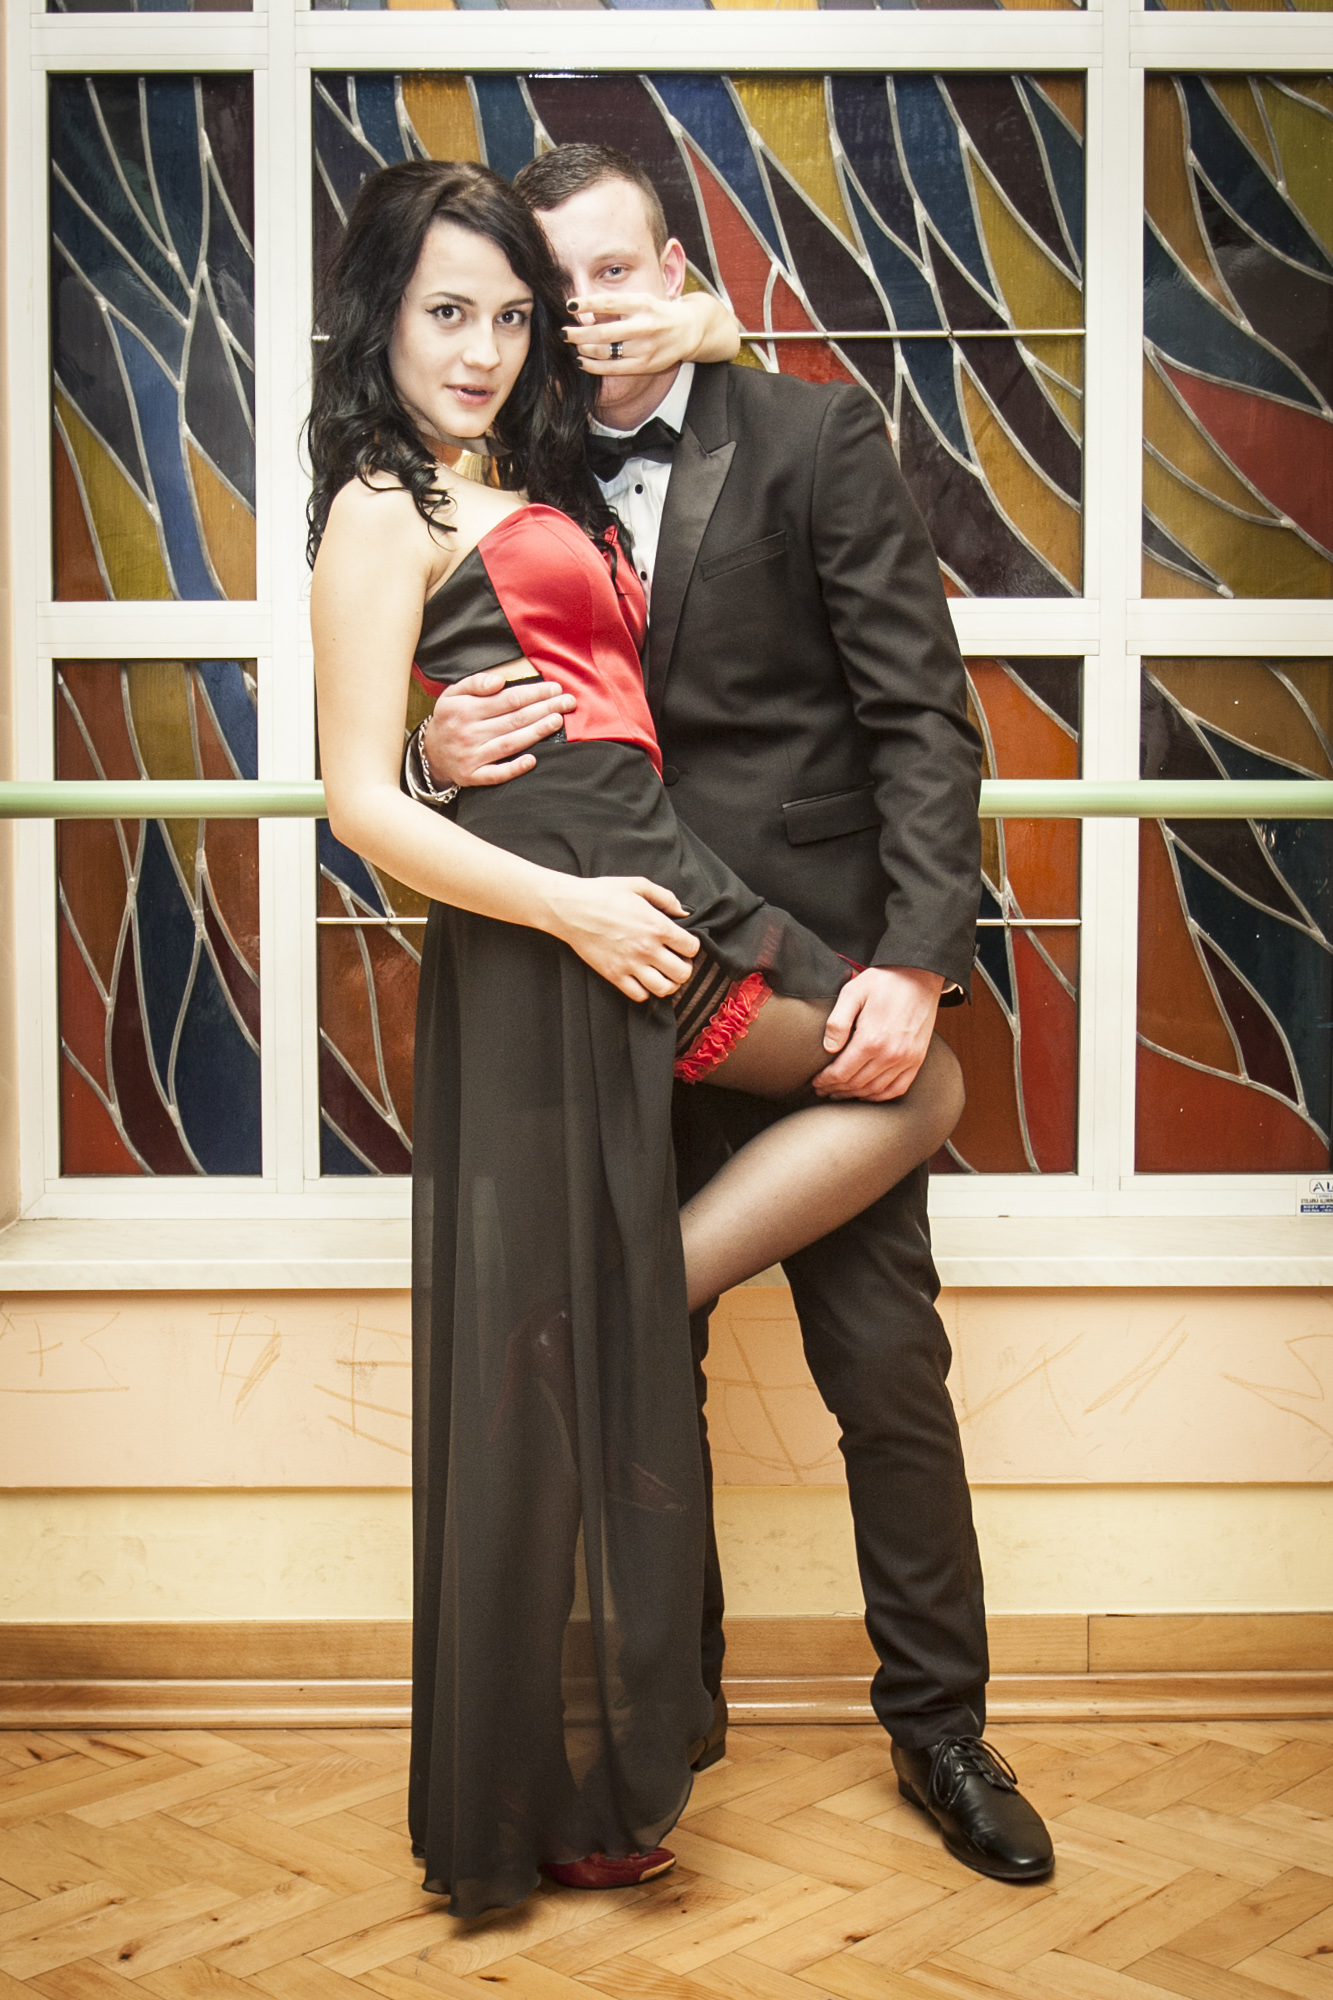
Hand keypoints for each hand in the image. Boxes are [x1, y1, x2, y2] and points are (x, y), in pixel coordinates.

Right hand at [421, 668, 574, 789]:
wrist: (431, 752)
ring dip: (536, 733)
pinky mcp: (473, 776)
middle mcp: (469, 732)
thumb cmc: (450, 718)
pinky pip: (496, 774)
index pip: (508, 699)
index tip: (555, 689)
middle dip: (544, 709)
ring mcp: (472, 756)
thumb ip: (476, 683)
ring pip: (510, 743)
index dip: (534, 693)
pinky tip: (533, 760)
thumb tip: (500, 681)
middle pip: (514, 719)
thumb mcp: (453, 693)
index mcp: (466, 709)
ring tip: (558, 722)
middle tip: (568, 702)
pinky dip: (514, 768)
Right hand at [543, 875, 698, 1003]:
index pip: (692, 948)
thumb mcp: (638, 885)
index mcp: (657, 926)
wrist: (571, 908)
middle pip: (683, 973)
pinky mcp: (614, 975)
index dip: (691, 946)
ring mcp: (630, 964)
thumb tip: (684, 912)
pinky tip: (642, 980)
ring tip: (662, 974)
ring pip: (664, 989)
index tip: (683, 944)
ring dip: (668, 983)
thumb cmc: (603, 894)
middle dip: (684, 968)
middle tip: (675, 962)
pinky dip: (645, 991)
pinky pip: (639, 995)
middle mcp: (647, 948)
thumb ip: (666, 897)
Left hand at [564, 292, 738, 373]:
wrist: (688, 331)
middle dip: (578, 333)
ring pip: (605, 352)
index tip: (570, 305)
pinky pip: (612, 368)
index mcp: (642, 304)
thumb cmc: (658, 313)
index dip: (587, 304)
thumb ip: (618, 306)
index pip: (609, 303)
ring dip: (584, 349)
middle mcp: (643, 326)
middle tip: (563, 332)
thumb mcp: (642, 300)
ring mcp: (644, 348)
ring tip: (573, 344)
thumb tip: (585, 311)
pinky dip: (593, 365)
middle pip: (603, 332)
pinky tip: (582, 360)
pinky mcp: (644, 365)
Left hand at [814, 966, 944, 1101]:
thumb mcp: (853, 992)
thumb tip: (828, 1049)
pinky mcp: (917, 1059)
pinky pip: (897, 1088)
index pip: (842, 1072)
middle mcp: (890, 1054)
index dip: (825, 1081)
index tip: (815, 1083)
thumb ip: (837, 1022)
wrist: (919, 976)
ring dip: (855, 1095)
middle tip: (823, 1090)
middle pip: (856, 1084)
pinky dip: (880, 1096)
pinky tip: (866, 1094)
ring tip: (840, 1094)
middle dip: (836, 1089)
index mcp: (871, 1039)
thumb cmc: (884, 982)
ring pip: (875, 1090)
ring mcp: (906, 1059)